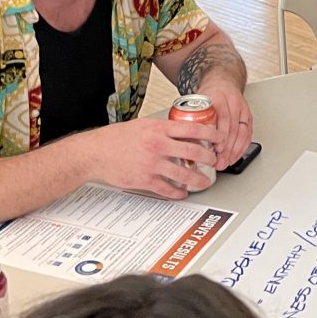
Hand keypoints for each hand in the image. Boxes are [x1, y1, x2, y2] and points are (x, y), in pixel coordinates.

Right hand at [80, 118, 218, 197]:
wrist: (96, 152)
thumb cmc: (117, 138)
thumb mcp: (144, 124)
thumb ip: (164, 128)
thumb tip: (184, 131)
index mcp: (159, 129)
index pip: (193, 129)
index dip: (211, 134)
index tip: (220, 138)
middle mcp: (158, 145)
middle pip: (194, 152)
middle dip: (209, 158)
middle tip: (215, 161)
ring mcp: (152, 164)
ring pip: (184, 174)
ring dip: (198, 180)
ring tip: (204, 181)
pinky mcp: (145, 180)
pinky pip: (167, 189)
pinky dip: (178, 192)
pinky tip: (183, 193)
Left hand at [195, 81, 253, 169]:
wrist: (221, 82)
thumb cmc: (207, 94)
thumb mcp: (196, 101)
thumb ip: (190, 118)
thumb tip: (181, 141)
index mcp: (218, 97)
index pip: (223, 118)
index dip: (221, 136)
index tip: (216, 150)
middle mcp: (233, 102)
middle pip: (233, 128)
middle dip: (227, 149)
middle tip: (219, 162)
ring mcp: (242, 109)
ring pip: (243, 133)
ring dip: (234, 151)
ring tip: (226, 163)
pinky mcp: (248, 115)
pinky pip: (248, 134)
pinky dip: (242, 148)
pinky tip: (234, 156)